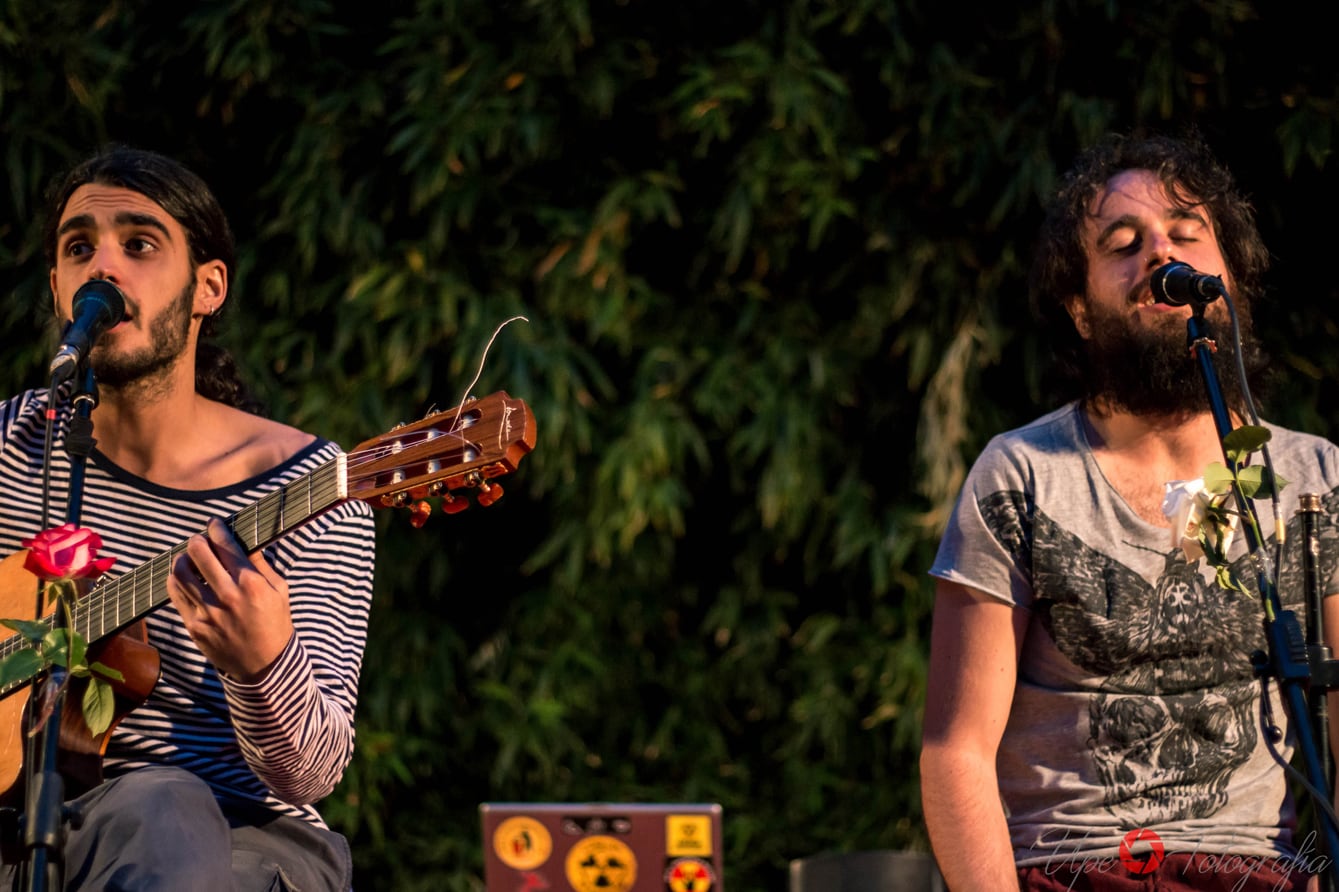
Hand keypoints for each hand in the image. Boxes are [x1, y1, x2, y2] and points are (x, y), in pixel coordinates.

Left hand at [166, 518, 294, 681]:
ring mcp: (208, 612)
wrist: (264, 665)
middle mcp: (228, 596)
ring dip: (182, 559)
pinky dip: (175, 580)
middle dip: (197, 540)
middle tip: (199, 539)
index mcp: (252, 584)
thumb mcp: (279, 590)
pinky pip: (175, 594)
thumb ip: (260, 563)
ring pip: (180, 572)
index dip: (216, 528)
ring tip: (188, 558)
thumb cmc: (275, 622)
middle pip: (198, 553)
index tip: (214, 523)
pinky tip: (182, 576)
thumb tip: (244, 539)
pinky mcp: (194, 626)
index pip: (226, 545)